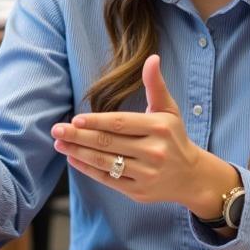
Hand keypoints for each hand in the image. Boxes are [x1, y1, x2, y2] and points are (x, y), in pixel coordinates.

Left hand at [50, 55, 221, 213]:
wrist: (192, 176)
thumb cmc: (174, 137)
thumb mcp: (169, 109)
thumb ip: (156, 84)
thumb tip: (152, 57)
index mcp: (159, 128)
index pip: (121, 123)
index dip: (96, 121)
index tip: (75, 119)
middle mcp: (154, 152)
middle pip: (109, 143)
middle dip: (78, 136)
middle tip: (56, 130)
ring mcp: (146, 174)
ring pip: (105, 162)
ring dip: (78, 153)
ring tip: (59, 144)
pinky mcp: (138, 192)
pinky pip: (108, 180)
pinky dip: (88, 170)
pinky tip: (73, 159)